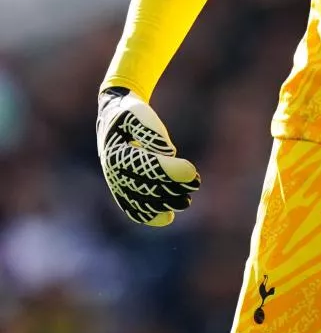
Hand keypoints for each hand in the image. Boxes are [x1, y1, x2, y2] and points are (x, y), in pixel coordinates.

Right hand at [96, 86, 199, 225]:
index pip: (146, 166)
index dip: (170, 170)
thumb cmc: (131, 114)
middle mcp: (113, 173)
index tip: (192, 170)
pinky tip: (167, 217)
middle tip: (196, 183)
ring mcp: (116, 184)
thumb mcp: (139, 114)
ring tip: (187, 201)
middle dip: (172, 187)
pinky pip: (133, 208)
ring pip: (140, 201)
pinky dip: (149, 215)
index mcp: (116, 152)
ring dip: (164, 204)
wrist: (114, 118)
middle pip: (145, 187)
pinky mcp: (122, 189)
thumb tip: (168, 153)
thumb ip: (151, 132)